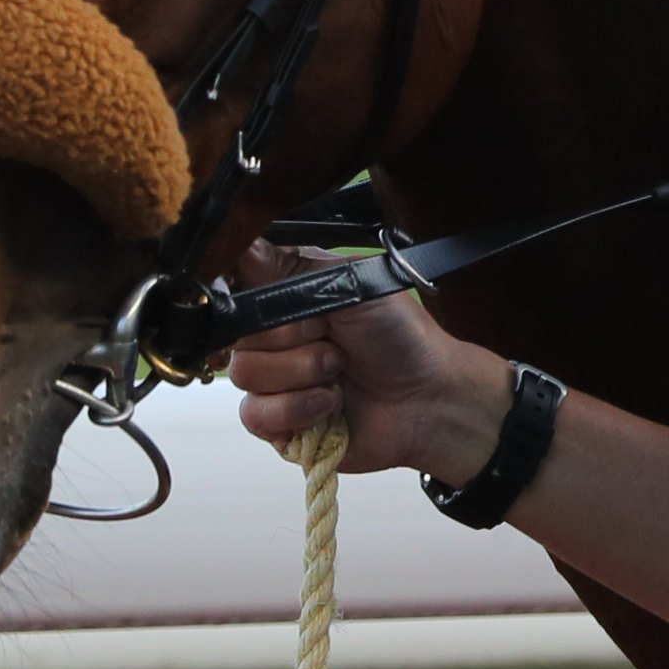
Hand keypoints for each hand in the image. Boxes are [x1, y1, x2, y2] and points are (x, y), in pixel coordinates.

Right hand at [226, 240, 510, 482]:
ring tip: (339, 372)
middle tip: (338, 342)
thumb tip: (243, 244)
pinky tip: (329, 404)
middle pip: (240, 336)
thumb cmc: (400, 335)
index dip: (257, 300)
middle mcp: (278, 340)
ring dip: (302, 373)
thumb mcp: (353, 285)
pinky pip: (255, 415)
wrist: (428, 397)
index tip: (289, 304)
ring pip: (245, 374)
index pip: (240, 291)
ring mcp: (276, 383)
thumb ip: (293, 267)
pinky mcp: (278, 424)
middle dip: (295, 338)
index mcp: (291, 300)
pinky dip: (296, 408)